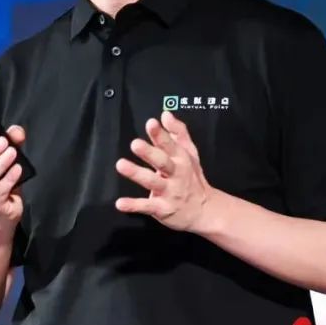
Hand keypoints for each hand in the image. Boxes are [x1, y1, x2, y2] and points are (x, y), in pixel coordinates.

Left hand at [115, 111, 211, 231]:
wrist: (205, 210)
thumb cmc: (192, 178)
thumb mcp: (190, 153)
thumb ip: (178, 132)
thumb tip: (165, 114)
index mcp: (180, 159)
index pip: (170, 144)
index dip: (160, 134)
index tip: (151, 123)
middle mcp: (176, 174)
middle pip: (162, 162)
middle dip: (149, 153)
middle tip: (135, 144)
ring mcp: (169, 192)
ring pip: (152, 181)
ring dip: (136, 174)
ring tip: (121, 165)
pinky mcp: (163, 209)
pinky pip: (147, 206)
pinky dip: (134, 205)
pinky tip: (120, 203)